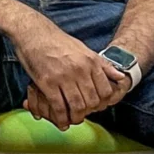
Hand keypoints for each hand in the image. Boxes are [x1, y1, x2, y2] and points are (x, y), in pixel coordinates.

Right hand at [11, 18, 127, 129]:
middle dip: (88, 112)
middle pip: (92, 101)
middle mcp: (80, 70)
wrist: (33, 32)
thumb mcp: (84, 49)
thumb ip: (102, 65)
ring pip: (77, 106)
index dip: (102, 104)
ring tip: (72, 120)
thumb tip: (120, 77)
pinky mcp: (47, 83)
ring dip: (76, 118)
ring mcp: (63, 77)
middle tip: (83, 115)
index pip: (105, 91)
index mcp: (91, 62)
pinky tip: (61, 121)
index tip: (95, 107)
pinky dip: (61, 118)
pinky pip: (58, 106)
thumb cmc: (57, 41)